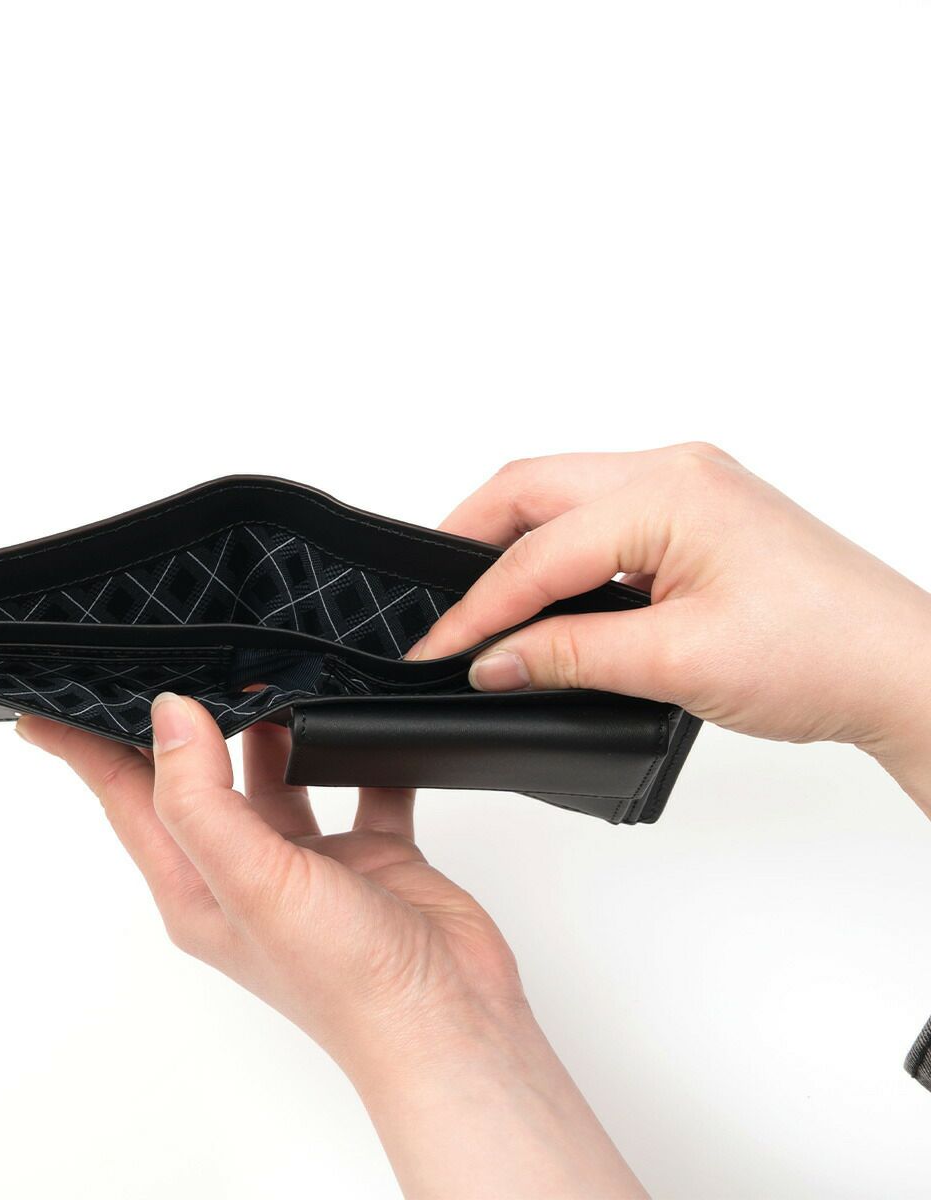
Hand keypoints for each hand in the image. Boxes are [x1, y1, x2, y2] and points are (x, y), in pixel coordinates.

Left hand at [17, 699, 645, 1198]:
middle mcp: (246, 870)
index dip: (84, 753)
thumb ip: (202, 799)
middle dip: (178, 724)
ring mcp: (308, 861)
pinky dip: (356, 749)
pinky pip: (354, 782)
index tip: (47, 710)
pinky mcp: (367, 849)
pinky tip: (359, 717)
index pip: (126, 801)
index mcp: (198, 886)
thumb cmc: (348, 982)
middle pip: (195, 779)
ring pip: (272, 772)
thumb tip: (168, 718)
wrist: (450, 1020)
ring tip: (264, 670)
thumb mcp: (253, 884)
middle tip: (170, 660)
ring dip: (269, 725)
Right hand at [412, 443, 930, 811]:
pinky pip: (598, 517)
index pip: (538, 550)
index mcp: (670, 489)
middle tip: (435, 605)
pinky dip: (556, 552)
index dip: (479, 608)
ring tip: (476, 598)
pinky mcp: (695, 515)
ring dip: (513, 544)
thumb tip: (493, 660)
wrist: (902, 669)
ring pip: (562, 497)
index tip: (439, 651)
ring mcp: (687, 486)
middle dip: (470, 541)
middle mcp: (675, 470)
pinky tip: (540, 590)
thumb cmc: (826, 652)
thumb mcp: (677, 662)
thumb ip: (567, 654)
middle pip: (533, 487)